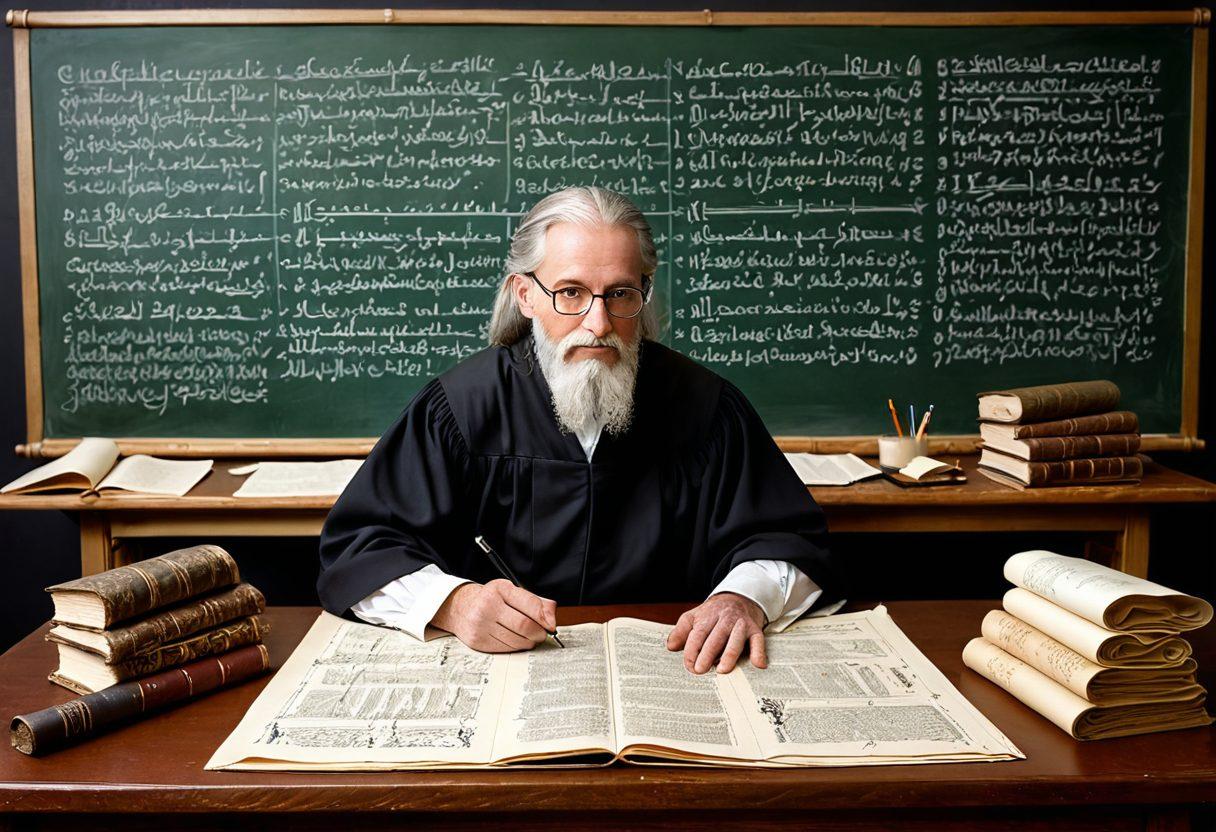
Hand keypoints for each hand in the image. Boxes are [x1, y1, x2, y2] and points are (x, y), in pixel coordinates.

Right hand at [431, 579, 557, 652]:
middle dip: (538, 633)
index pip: (530, 604)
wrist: (460, 607)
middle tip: (541, 634)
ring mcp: (480, 624)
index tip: (551, 625)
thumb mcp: (511, 592)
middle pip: (524, 626)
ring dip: (528, 642)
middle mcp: (488, 604)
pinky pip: (506, 649)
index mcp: (500, 588)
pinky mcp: (477, 641)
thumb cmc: (491, 599)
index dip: (545, 617)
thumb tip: (551, 619)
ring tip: (528, 637)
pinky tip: (515, 640)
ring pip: (516, 640)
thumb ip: (535, 602)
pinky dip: (515, 647)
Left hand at [666, 592, 767, 674]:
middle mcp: (725, 619)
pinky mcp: (755, 630)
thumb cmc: (713, 614)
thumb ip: (681, 631)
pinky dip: (759, 652)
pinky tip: (758, 664)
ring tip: (722, 670)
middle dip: (707, 654)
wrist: (738, 598)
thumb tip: (671, 647)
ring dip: (729, 654)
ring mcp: (740, 624)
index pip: (698, 633)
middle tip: (700, 670)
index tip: (689, 665)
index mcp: (707, 616)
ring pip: (735, 639)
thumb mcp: (694, 617)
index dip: (692, 650)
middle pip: (715, 637)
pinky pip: (758, 641)